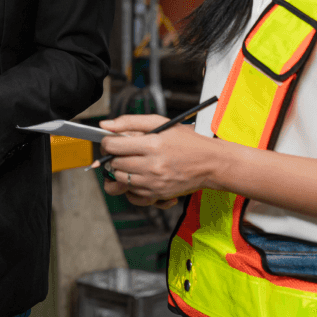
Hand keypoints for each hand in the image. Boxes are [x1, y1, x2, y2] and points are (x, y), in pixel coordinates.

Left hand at [98, 114, 219, 207]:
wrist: (211, 164)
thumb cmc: (186, 141)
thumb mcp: (160, 122)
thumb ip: (129, 121)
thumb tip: (104, 125)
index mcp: (152, 145)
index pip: (113, 146)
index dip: (107, 142)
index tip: (110, 141)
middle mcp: (152, 166)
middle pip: (114, 164)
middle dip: (113, 156)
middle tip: (121, 151)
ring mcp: (155, 184)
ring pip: (121, 180)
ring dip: (120, 171)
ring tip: (131, 162)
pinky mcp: (158, 195)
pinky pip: (133, 194)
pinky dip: (131, 186)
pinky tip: (138, 176)